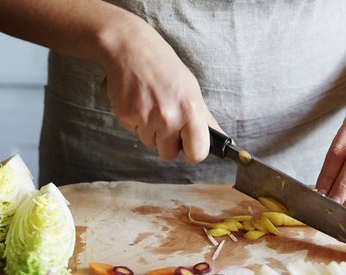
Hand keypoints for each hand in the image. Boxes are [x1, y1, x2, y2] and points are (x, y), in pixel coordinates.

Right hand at [102, 19, 218, 161]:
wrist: (132, 49)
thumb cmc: (165, 68)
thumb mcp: (191, 90)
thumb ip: (203, 118)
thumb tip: (219, 138)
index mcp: (191, 110)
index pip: (197, 153)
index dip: (191, 152)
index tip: (186, 145)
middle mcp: (169, 117)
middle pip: (168, 155)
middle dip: (166, 143)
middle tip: (165, 119)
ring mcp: (146, 117)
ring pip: (149, 143)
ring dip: (150, 130)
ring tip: (150, 104)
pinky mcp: (125, 116)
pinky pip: (133, 132)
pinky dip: (135, 121)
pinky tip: (138, 101)